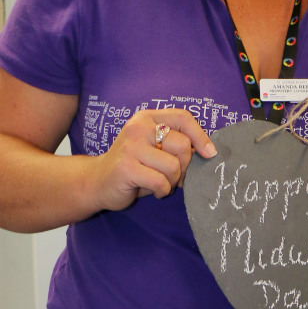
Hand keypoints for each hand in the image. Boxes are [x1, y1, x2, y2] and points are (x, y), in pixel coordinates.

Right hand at [86, 109, 215, 212]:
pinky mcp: (126, 167)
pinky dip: (162, 190)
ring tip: (160, 182)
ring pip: (173, 166)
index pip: (183, 118)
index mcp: (148, 118)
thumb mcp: (157, 148)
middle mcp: (138, 128)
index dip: (201, 136)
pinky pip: (160, 181)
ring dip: (172, 181)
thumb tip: (209, 152)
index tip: (210, 153)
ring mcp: (130, 147)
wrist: (97, 182)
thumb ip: (178, 144)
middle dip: (184, 166)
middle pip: (182, 145)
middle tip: (173, 175)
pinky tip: (153, 190)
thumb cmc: (136, 165)